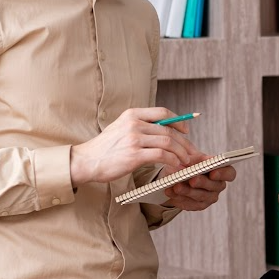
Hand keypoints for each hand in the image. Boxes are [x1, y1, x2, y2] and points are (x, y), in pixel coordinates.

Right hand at [69, 107, 200, 185]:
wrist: (87, 161)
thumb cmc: (105, 148)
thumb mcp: (121, 129)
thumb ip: (140, 126)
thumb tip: (164, 131)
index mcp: (132, 114)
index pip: (162, 112)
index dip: (178, 121)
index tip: (186, 130)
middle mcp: (134, 123)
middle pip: (168, 130)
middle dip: (184, 142)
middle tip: (191, 152)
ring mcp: (134, 139)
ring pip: (168, 142)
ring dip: (181, 152)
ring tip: (186, 161)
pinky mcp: (134, 155)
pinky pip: (162, 155)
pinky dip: (173, 160)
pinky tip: (175, 165)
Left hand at [164, 164, 235, 211]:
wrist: (178, 175)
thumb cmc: (189, 164)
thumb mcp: (191, 158)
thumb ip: (194, 159)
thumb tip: (191, 163)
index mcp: (221, 171)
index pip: (230, 173)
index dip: (223, 174)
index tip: (213, 172)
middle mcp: (218, 186)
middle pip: (214, 186)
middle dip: (202, 182)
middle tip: (192, 180)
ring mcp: (209, 197)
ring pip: (200, 196)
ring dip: (187, 191)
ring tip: (176, 186)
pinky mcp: (198, 205)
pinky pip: (190, 204)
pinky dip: (179, 197)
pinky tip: (170, 191)